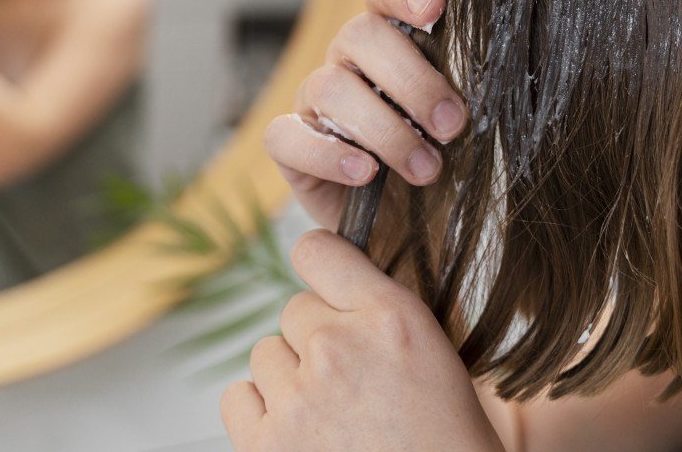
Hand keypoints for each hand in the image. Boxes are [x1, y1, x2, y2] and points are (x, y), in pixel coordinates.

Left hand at [221, 229, 505, 451]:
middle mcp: (338, 348)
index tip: (327, 282)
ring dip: (290, 377)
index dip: (321, 266)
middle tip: (353, 379)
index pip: (317, 250)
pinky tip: (298, 430)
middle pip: (294, 310)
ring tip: (332, 412)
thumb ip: (381, 309)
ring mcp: (297, 399)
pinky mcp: (265, 445)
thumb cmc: (444, 441)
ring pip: (266, 353)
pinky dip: (261, 412)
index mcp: (390, 318)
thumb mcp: (434, 352)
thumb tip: (333, 284)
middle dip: (317, 338)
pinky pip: (237, 397)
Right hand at [263, 0, 468, 229]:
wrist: (424, 239)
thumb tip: (495, 69)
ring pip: (329, 86)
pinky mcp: (291, 148)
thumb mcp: (472, 130)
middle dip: (411, 80)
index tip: (436, 9)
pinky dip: (327, 153)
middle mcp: (349, 62)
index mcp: (394, 42)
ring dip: (384, 128)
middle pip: (358, 35)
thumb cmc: (453, 172)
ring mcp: (315, 103)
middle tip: (453, 125)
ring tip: (426, 170)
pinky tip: (365, 174)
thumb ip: (467, 94)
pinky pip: (286, 135)